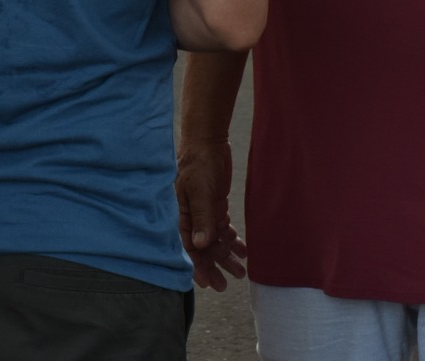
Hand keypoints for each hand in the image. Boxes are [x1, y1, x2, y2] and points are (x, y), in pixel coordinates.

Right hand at [176, 139, 247, 290]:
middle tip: (226, 284)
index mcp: (181, 215)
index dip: (197, 266)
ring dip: (226, 256)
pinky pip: (223, 229)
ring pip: (214, 241)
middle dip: (213, 267)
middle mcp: (191, 218)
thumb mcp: (198, 189)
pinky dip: (232, 240)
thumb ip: (200, 217)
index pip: (188, 247)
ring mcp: (204, 213)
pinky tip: (243, 250)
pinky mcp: (214, 206)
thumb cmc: (197, 163)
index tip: (208, 284)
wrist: (207, 141)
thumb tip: (201, 245)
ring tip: (240, 271)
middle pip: (202, 249)